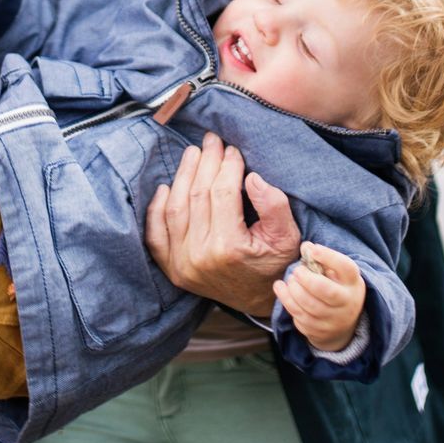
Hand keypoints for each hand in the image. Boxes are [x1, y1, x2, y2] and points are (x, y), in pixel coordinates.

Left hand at [144, 133, 299, 318]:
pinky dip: (157, 208)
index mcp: (229, 247)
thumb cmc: (275, 265)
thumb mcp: (287, 237)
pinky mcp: (172, 269)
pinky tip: (166, 186)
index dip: (227, 166)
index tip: (233, 149)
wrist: (259, 302)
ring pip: (175, 208)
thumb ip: (274, 206)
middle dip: (205, 162)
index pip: (223, 193)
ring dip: (183, 176)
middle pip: (197, 195)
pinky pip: (155, 234)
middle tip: (212, 141)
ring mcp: (182, 264)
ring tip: (193, 153)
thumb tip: (252, 178)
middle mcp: (200, 256)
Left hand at [273, 241, 366, 352]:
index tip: (312, 250)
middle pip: (325, 290)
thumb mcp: (336, 272)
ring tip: (289, 281)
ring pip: (309, 306)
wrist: (344, 324)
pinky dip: (287, 302)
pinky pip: (299, 318)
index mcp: (353, 282)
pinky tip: (282, 290)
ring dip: (293, 290)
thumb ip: (321, 258)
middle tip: (296, 271)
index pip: (345, 267)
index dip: (328, 256)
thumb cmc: (336, 288)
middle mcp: (347, 303)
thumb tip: (306, 247)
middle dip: (305, 278)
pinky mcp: (319, 332)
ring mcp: (334, 320)